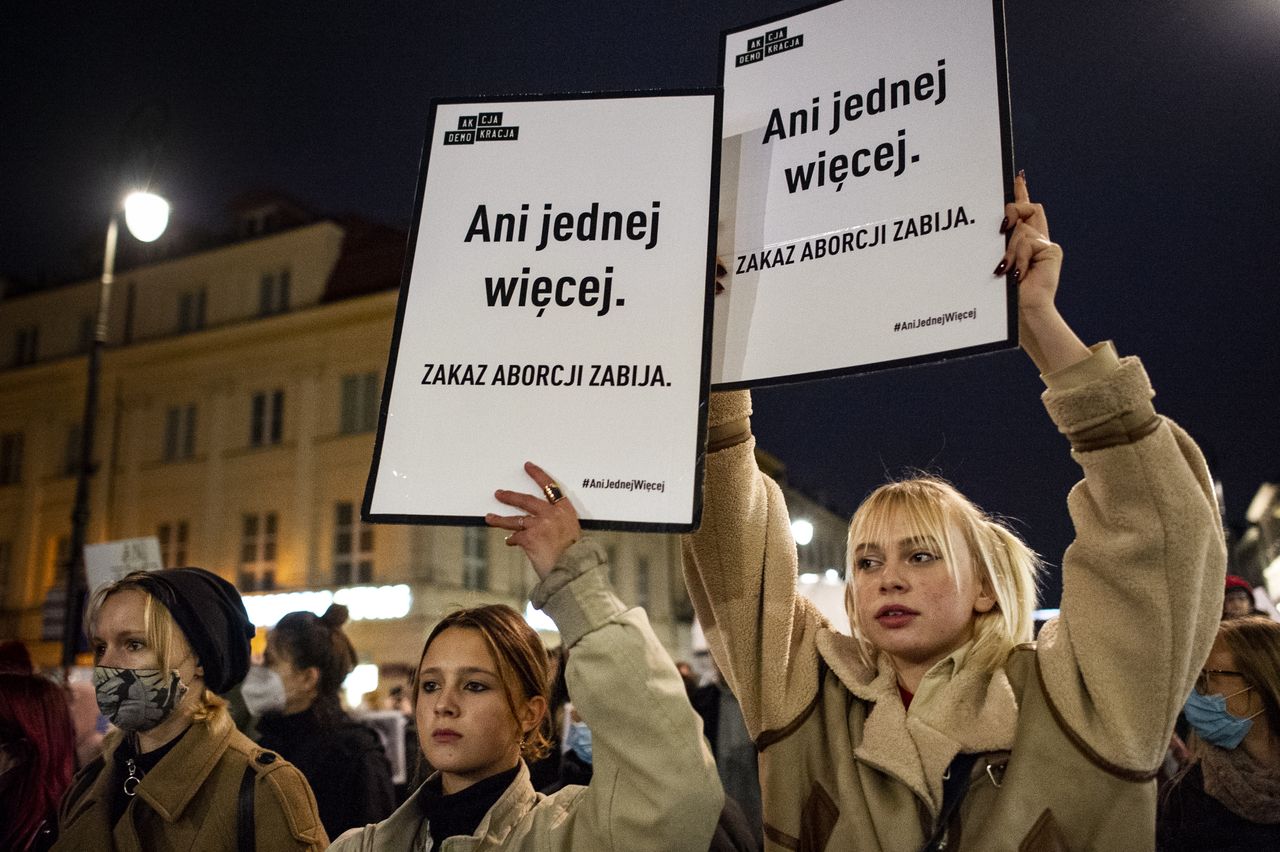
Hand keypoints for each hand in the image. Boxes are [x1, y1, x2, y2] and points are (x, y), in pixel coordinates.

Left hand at [485, 461, 580, 578]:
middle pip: (526, 500)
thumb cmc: (575, 554)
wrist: (573, 567)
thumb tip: (545, 525)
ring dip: (500, 518)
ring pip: (515, 519)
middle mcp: (551, 514)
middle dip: (510, 497)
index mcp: (564, 510)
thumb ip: (558, 524)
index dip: (538, 475)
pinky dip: (512, 540)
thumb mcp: (572, 532)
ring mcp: (538, 525)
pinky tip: (509, 541)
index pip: (550, 486)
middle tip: (500, 494)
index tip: (529, 467)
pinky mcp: (529, 538)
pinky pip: (516, 537)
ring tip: (490, 517)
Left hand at [996, 171, 1088, 373]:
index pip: (1024, 211)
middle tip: (1000, 228)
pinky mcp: (1051, 249)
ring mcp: (1045, 244)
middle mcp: (1037, 239)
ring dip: (1008, 251)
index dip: (1021, 192)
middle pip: (1025, 209)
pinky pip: (1028, 241)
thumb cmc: (1004, 293)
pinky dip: (1019, 258)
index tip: (1018, 177)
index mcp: (1023, 242)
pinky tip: (1018, 274)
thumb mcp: (999, 261)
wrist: (1022, 311)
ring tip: (1006, 271)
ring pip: (1021, 229)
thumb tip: (998, 224)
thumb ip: (1001, 242)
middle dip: (1011, 212)